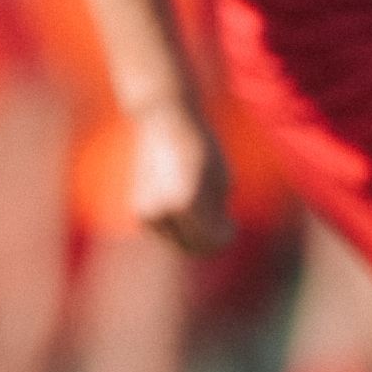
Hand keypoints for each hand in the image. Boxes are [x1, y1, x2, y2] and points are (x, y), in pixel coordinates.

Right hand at [128, 102, 232, 253]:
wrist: (166, 124)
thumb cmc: (202, 150)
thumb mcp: (222, 184)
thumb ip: (216, 217)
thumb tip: (212, 240)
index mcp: (184, 205)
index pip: (211, 242)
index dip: (226, 236)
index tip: (232, 221)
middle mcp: (160, 212)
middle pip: (193, 247)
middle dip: (209, 239)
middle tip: (222, 219)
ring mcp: (146, 214)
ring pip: (179, 242)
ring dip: (193, 232)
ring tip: (202, 203)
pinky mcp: (139, 212)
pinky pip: (168, 232)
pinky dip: (180, 225)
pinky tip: (184, 201)